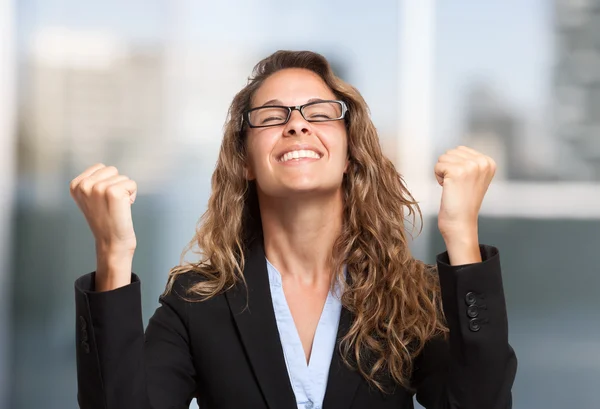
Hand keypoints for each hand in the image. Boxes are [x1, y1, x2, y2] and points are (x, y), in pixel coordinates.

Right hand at [70, 164, 137, 289]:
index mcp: (75, 185)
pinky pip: (131, 183)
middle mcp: (84, 185)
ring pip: (123, 177)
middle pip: (112, 170)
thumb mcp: (90, 199)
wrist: (111, 243)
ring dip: (125, 191)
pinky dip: (132, 194)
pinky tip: (124, 208)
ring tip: (116, 207)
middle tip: (111, 205)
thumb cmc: (105, 221)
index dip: (107, 182)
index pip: (100, 167)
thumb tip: (103, 169)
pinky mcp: (113, 192)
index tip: (102, 200)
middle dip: (116, 185)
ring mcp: (98, 188)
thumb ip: (92, 182)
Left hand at [434, 146, 495, 240]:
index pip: (460, 150)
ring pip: (443, 158)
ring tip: (453, 187)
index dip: (456, 166)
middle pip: (451, 152)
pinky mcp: (457, 171)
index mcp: (489, 162)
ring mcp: (471, 166)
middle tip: (457, 186)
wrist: (461, 222)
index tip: (463, 182)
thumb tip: (457, 150)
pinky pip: (437, 166)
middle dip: (448, 168)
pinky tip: (448, 189)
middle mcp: (482, 162)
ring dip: (443, 173)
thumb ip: (470, 161)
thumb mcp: (474, 178)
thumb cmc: (463, 202)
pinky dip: (438, 177)